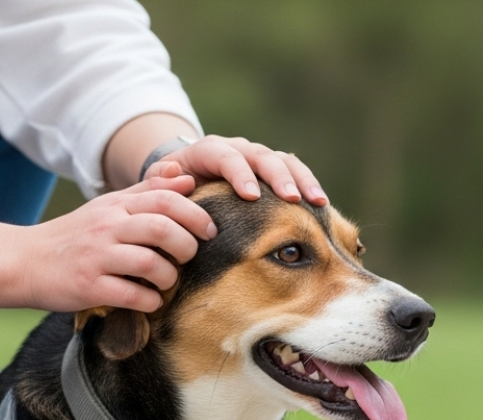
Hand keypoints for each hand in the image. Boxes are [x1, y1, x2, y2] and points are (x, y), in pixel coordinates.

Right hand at [15, 167, 214, 312]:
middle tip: (188, 257)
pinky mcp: (88, 286)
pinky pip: (132, 294)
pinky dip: (150, 300)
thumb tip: (187, 177)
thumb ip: (149, 191)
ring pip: (150, 263)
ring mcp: (96, 257)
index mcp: (115, 206)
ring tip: (165, 280)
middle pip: (163, 229)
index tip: (208, 231)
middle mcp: (106, 227)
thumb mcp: (109, 206)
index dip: (195, 215)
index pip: (165, 199)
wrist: (24, 261)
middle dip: (187, 246)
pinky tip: (150, 299)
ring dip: (169, 276)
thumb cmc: (77, 236)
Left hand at [148, 135, 327, 205]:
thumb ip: (162, 179)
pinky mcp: (274, 171)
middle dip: (279, 177)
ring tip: (319, 203)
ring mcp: (259, 158)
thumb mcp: (160, 182)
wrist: (187, 177)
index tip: (251, 196)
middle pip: (263, 156)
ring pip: (286, 162)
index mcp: (209, 151)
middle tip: (292, 199)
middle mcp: (239, 149)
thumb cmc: (173, 188)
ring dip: (304, 181)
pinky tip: (322, 207)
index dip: (240, 174)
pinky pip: (296, 173)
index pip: (227, 157)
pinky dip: (309, 187)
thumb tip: (176, 174)